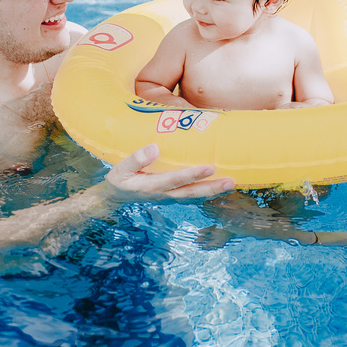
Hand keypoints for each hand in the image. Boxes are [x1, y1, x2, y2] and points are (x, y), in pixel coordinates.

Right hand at [104, 144, 233, 203]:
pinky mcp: (172, 196)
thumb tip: (154, 148)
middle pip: (191, 192)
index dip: (192, 175)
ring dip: (212, 190)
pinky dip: (206, 191)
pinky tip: (219, 185)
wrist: (115, 198)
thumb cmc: (119, 180)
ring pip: (194, 195)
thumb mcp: (120, 170)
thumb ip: (136, 159)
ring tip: (231, 183)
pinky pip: (191, 194)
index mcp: (151, 186)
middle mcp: (164, 194)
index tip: (209, 168)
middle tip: (231, 181)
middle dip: (211, 187)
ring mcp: (169, 197)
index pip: (175, 180)